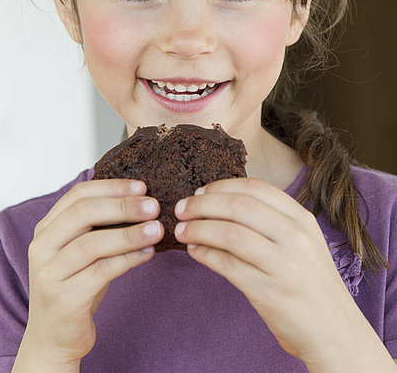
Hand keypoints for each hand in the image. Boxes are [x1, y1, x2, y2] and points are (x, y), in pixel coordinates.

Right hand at [23, 179, 163, 366]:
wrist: (54, 337)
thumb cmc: (75, 285)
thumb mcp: (82, 250)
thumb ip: (99, 226)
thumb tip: (141, 199)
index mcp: (47, 228)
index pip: (78, 194)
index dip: (112, 187)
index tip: (142, 187)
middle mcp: (42, 247)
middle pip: (83, 213)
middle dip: (123, 206)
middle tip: (154, 206)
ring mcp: (49, 273)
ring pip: (92, 243)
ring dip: (130, 234)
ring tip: (157, 230)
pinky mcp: (63, 299)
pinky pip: (101, 271)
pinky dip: (129, 259)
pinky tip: (148, 253)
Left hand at [174, 177, 356, 363]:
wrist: (335, 331)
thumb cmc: (311, 283)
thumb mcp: (303, 242)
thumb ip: (271, 222)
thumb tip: (218, 203)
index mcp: (301, 219)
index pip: (255, 188)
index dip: (221, 186)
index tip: (200, 191)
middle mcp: (295, 236)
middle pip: (238, 206)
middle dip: (202, 204)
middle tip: (182, 208)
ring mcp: (283, 264)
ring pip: (229, 233)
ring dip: (198, 229)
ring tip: (182, 231)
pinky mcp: (269, 292)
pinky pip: (227, 265)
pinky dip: (204, 254)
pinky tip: (194, 251)